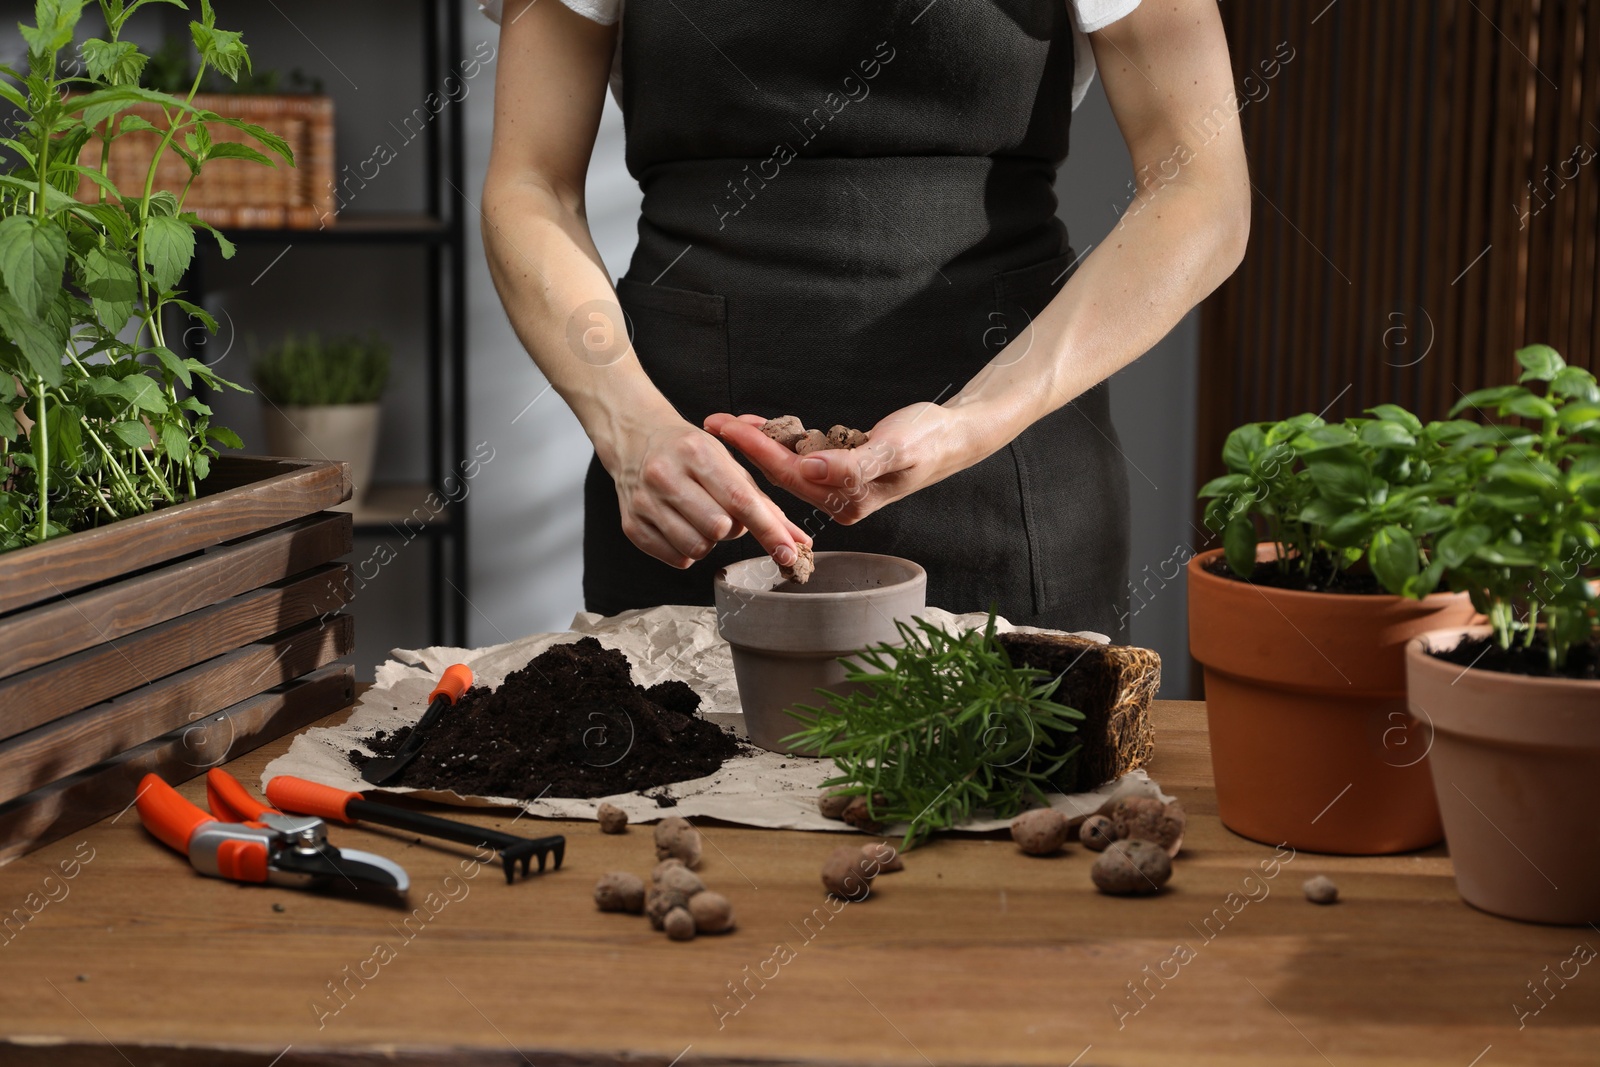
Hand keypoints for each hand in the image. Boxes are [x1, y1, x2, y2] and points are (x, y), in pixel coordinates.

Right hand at [603, 413, 810, 568]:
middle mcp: (665, 475)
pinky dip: (688, 550)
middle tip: (724, 513)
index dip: (768, 530)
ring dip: (709, 541)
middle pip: (719, 528)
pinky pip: (677, 559)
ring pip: (697, 548)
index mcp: (696, 452)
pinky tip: (683, 526)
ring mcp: (644, 501)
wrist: (635, 438)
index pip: (740, 500)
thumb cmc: (690, 450)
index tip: (788, 552)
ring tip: (701, 518)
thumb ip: (764, 503)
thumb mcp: (728, 462)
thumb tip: (798, 541)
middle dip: (731, 529)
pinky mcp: (631, 525)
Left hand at [703, 403, 990, 525]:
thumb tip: (809, 468)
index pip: (790, 474)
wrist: (955, 435)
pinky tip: (768, 427)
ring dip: (761, 444)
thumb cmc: (930, 438)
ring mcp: (841, 487)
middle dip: (747, 447)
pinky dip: (783, 441)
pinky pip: (803, 458)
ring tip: (730, 423)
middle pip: (782, 473)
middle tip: (713, 422)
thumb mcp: (895, 448)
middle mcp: (840, 500)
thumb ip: (852, 463)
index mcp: (848, 499)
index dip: (756, 449)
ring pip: (789, 466)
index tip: (726, 427)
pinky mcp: (843, 472)